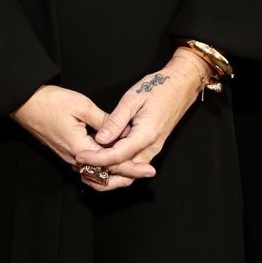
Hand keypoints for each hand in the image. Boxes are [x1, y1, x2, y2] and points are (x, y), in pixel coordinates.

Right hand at [9, 82, 157, 190]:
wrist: (25, 104)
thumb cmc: (50, 102)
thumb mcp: (82, 106)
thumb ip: (104, 121)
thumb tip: (123, 131)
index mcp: (79, 148)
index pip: (111, 164)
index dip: (131, 166)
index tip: (148, 169)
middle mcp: (74, 158)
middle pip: (105, 172)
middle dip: (128, 173)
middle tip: (148, 171)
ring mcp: (69, 157)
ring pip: (97, 171)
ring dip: (116, 171)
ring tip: (136, 169)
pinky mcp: (67, 152)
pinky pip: (89, 165)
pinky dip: (104, 165)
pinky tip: (116, 159)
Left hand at [69, 47, 209, 187]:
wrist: (181, 86)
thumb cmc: (158, 88)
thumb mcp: (132, 99)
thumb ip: (115, 121)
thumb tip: (100, 139)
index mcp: (146, 135)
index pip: (117, 156)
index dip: (96, 159)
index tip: (80, 157)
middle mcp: (151, 147)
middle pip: (124, 173)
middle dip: (102, 174)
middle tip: (81, 168)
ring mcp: (153, 149)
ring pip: (130, 174)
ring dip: (110, 176)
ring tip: (89, 169)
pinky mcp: (151, 147)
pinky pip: (134, 165)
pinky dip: (118, 168)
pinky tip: (104, 162)